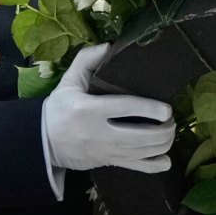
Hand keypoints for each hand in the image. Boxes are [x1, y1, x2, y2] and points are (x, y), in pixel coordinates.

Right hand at [43, 42, 175, 174]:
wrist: (44, 142)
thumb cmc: (59, 109)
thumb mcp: (68, 82)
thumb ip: (86, 60)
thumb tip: (109, 46)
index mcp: (89, 110)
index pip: (126, 108)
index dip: (150, 109)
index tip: (167, 109)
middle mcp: (100, 133)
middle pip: (140, 136)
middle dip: (164, 130)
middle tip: (171, 120)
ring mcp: (106, 151)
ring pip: (143, 153)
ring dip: (163, 144)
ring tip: (170, 132)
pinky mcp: (108, 163)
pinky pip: (137, 168)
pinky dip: (155, 166)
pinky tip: (166, 159)